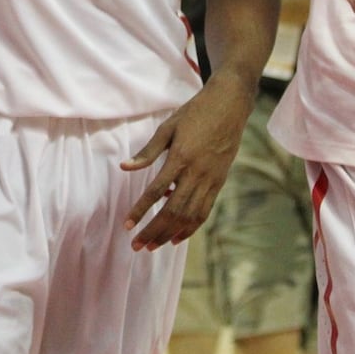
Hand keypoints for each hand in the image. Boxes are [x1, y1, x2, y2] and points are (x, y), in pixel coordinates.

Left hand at [120, 78, 250, 250]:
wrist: (229, 106)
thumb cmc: (195, 113)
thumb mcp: (168, 127)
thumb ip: (148, 151)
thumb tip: (124, 167)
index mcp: (181, 158)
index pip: (157, 191)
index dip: (141, 210)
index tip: (127, 225)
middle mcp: (197, 173)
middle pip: (173, 211)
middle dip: (153, 231)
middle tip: (137, 246)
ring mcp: (210, 180)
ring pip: (189, 215)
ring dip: (170, 234)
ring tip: (153, 246)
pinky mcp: (219, 183)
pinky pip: (204, 211)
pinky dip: (190, 227)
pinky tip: (177, 236)